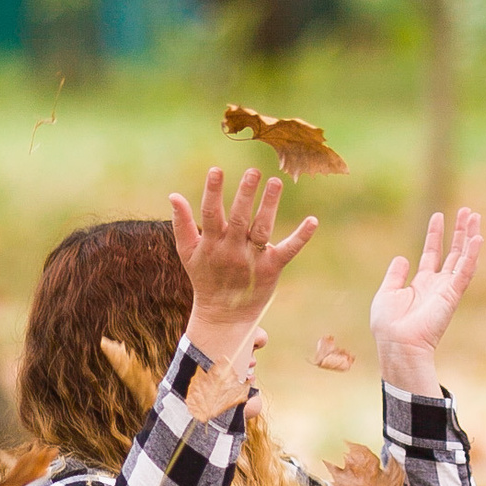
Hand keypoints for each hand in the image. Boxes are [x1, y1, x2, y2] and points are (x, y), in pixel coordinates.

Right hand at [169, 167, 316, 366]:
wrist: (223, 316)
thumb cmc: (205, 278)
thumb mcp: (188, 253)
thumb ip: (182, 223)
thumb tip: (173, 195)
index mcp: (211, 243)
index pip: (211, 213)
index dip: (213, 192)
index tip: (216, 170)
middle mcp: (232, 250)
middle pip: (239, 218)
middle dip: (245, 194)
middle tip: (253, 171)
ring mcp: (252, 260)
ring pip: (261, 230)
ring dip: (269, 205)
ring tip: (275, 182)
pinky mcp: (272, 269)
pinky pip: (288, 250)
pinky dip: (301, 236)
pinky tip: (312, 220)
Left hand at [370, 207, 479, 395]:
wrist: (397, 343)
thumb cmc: (388, 324)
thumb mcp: (387, 292)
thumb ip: (395, 274)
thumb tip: (402, 257)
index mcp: (421, 284)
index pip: (432, 253)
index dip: (435, 234)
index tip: (439, 215)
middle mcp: (437, 285)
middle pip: (453, 252)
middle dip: (460, 232)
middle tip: (468, 212)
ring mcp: (446, 289)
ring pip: (462, 258)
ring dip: (469, 238)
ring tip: (474, 218)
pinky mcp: (452, 295)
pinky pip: (465, 272)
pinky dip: (472, 255)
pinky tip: (478, 239)